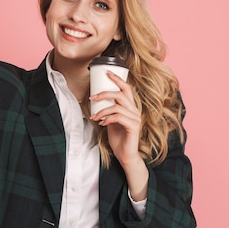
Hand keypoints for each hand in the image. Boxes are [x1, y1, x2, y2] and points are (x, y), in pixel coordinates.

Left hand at [90, 71, 148, 199]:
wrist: (125, 155)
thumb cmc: (118, 137)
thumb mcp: (110, 120)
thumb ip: (108, 110)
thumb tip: (95, 100)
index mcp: (130, 107)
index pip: (126, 88)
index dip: (117, 79)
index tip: (106, 72)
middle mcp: (134, 110)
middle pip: (121, 94)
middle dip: (105, 93)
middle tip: (92, 98)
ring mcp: (135, 119)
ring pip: (117, 106)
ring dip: (102, 110)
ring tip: (94, 117)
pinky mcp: (133, 127)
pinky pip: (119, 117)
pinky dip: (108, 119)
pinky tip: (102, 124)